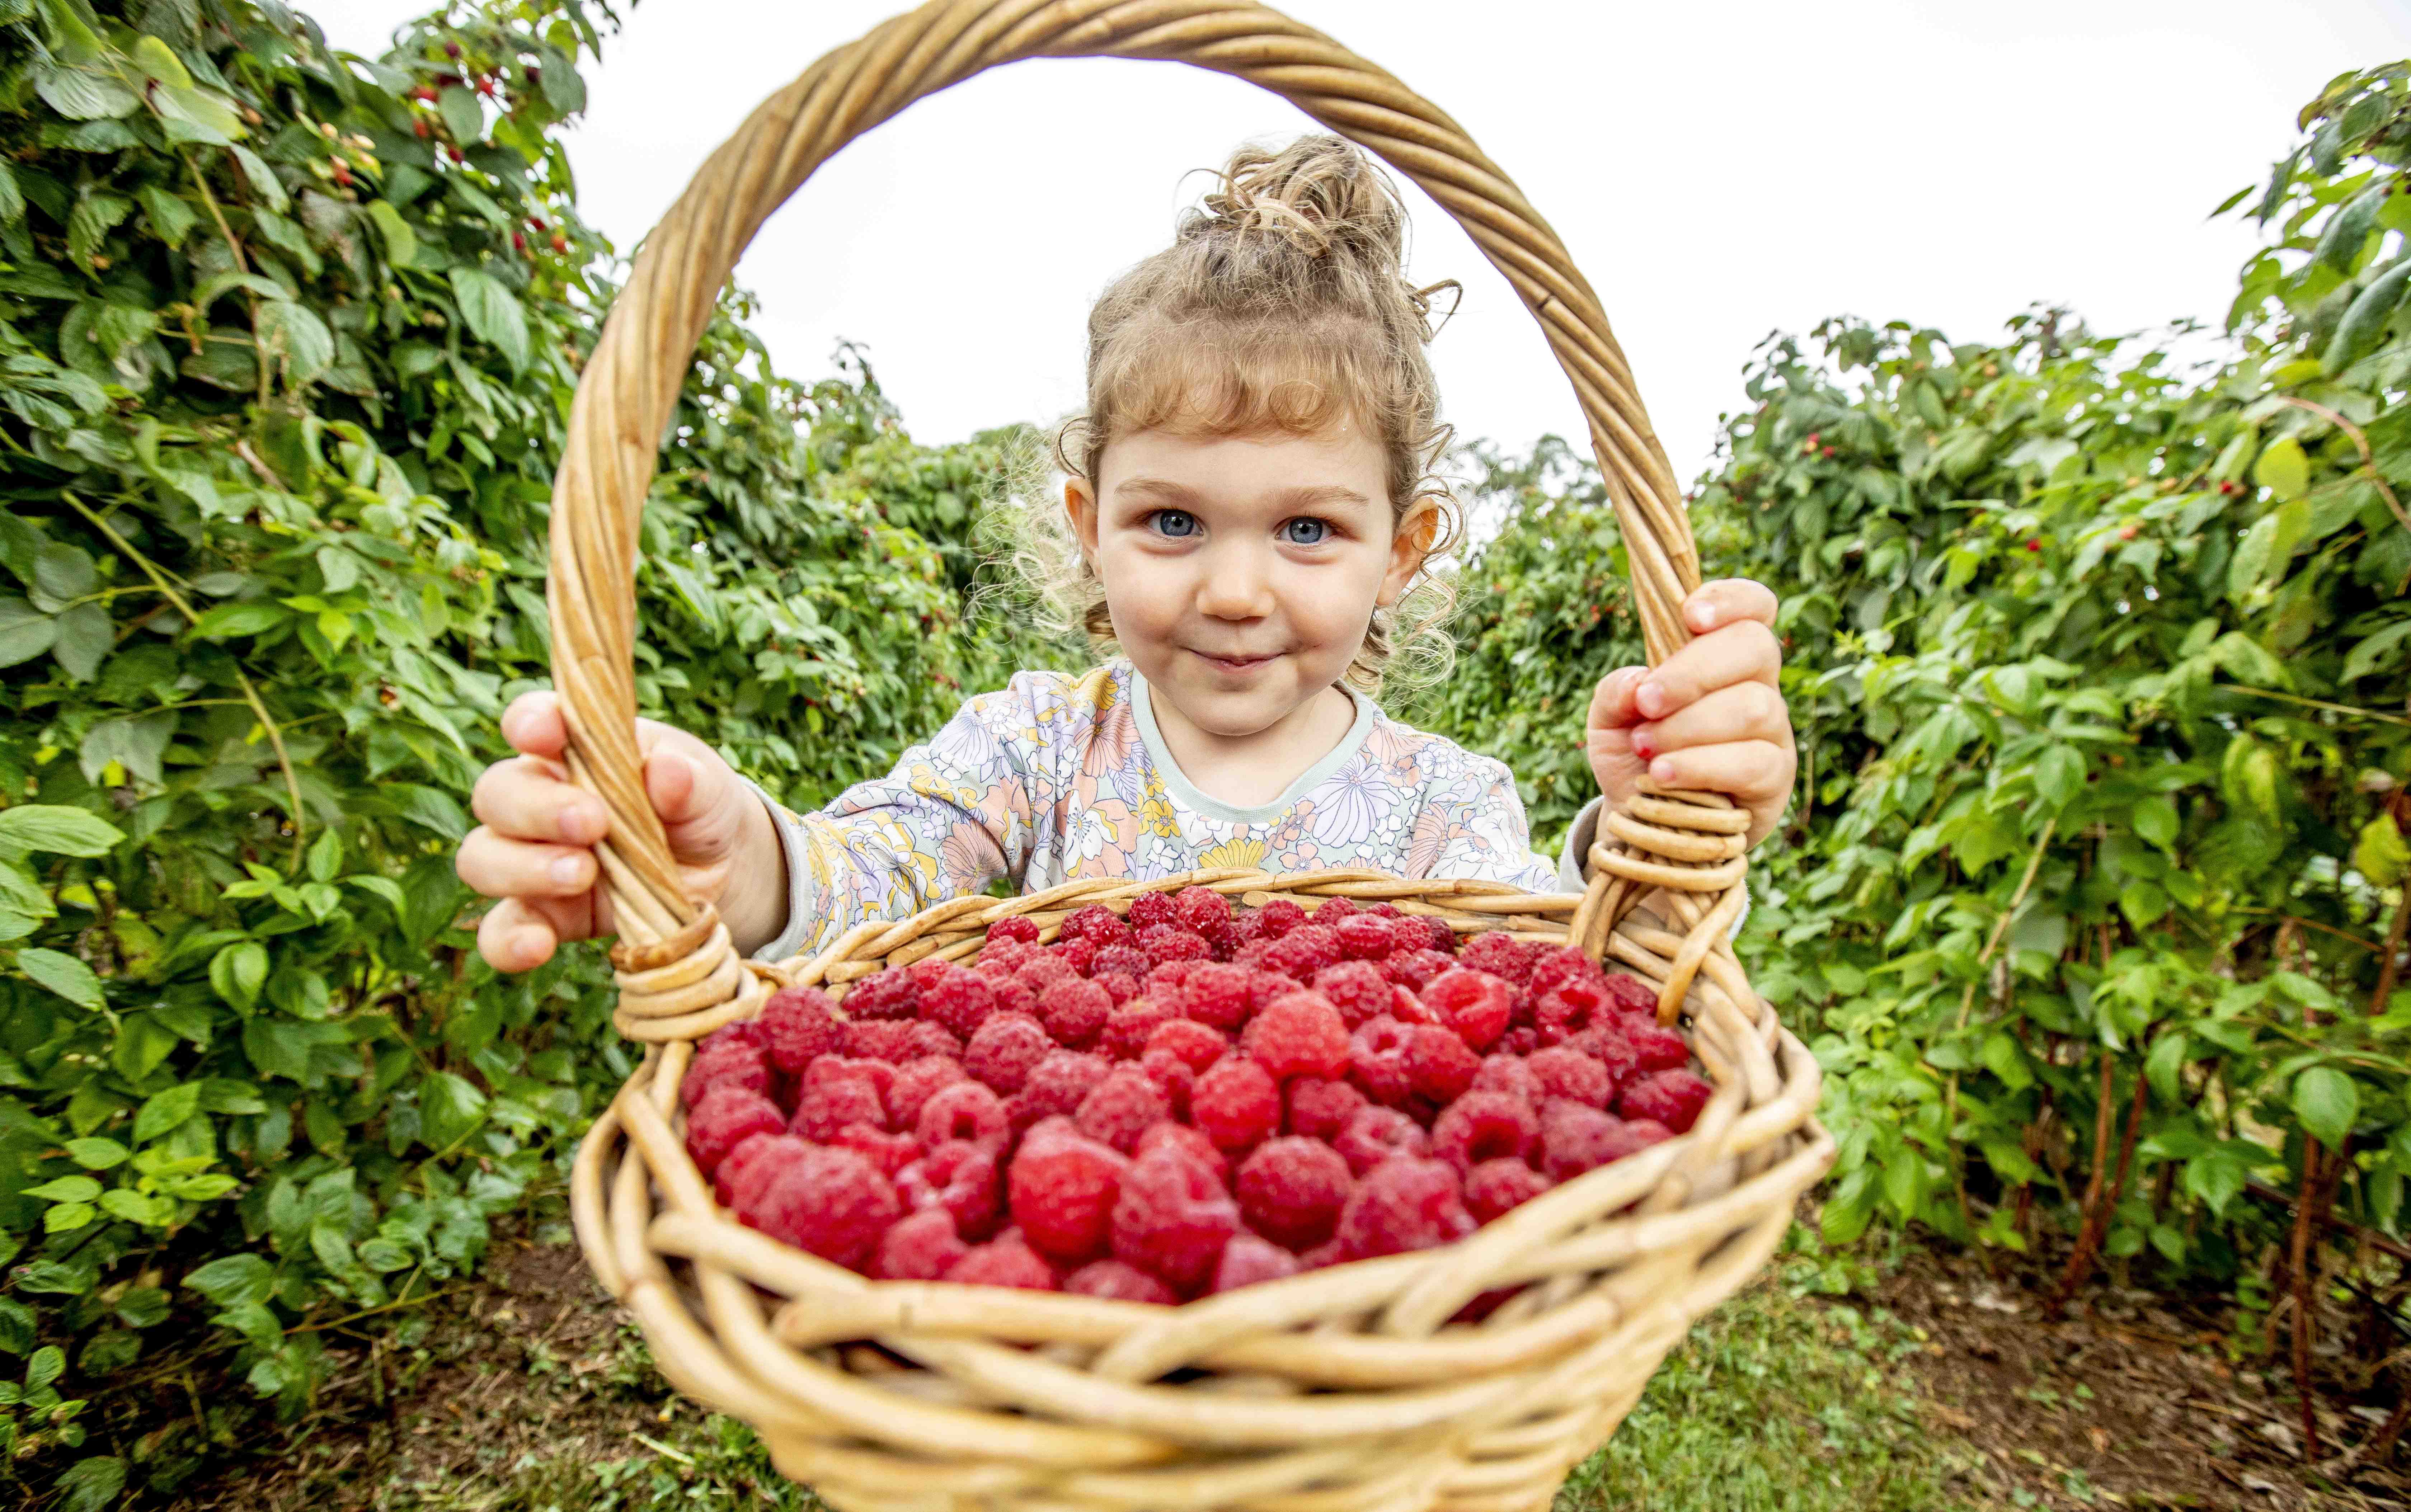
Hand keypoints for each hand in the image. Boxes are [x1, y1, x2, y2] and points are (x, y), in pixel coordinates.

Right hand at [454, 690, 787, 972]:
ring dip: (523, 868)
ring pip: (483, 858)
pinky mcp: (544, 916)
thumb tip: (668, 770)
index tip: (545, 733)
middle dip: (535, 809)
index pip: (532, 722)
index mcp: (575, 748)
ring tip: (583, 876)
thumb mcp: (709, 787)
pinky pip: (501, 931)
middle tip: (592, 824)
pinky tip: (538, 947)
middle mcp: (539, 799)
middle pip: (496, 794)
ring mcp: (533, 860)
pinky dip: (510, 941)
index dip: (529, 723)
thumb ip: (688, 779)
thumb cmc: (701, 807)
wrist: (723, 872)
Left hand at [1586, 579, 1796, 847]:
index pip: (1754, 607)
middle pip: (1755, 648)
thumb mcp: (1609, 720)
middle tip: (1646, 703)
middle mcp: (1759, 685)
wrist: (1645, 821)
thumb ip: (1615, 692)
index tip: (1689, 616)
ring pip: (1753, 706)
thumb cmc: (1636, 756)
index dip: (1730, 600)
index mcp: (1723, 656)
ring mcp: (1773, 731)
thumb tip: (1638, 681)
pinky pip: (1753, 762)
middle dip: (1693, 672)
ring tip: (1645, 748)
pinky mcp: (1775, 778)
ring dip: (1689, 726)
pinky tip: (1661, 775)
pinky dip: (1700, 766)